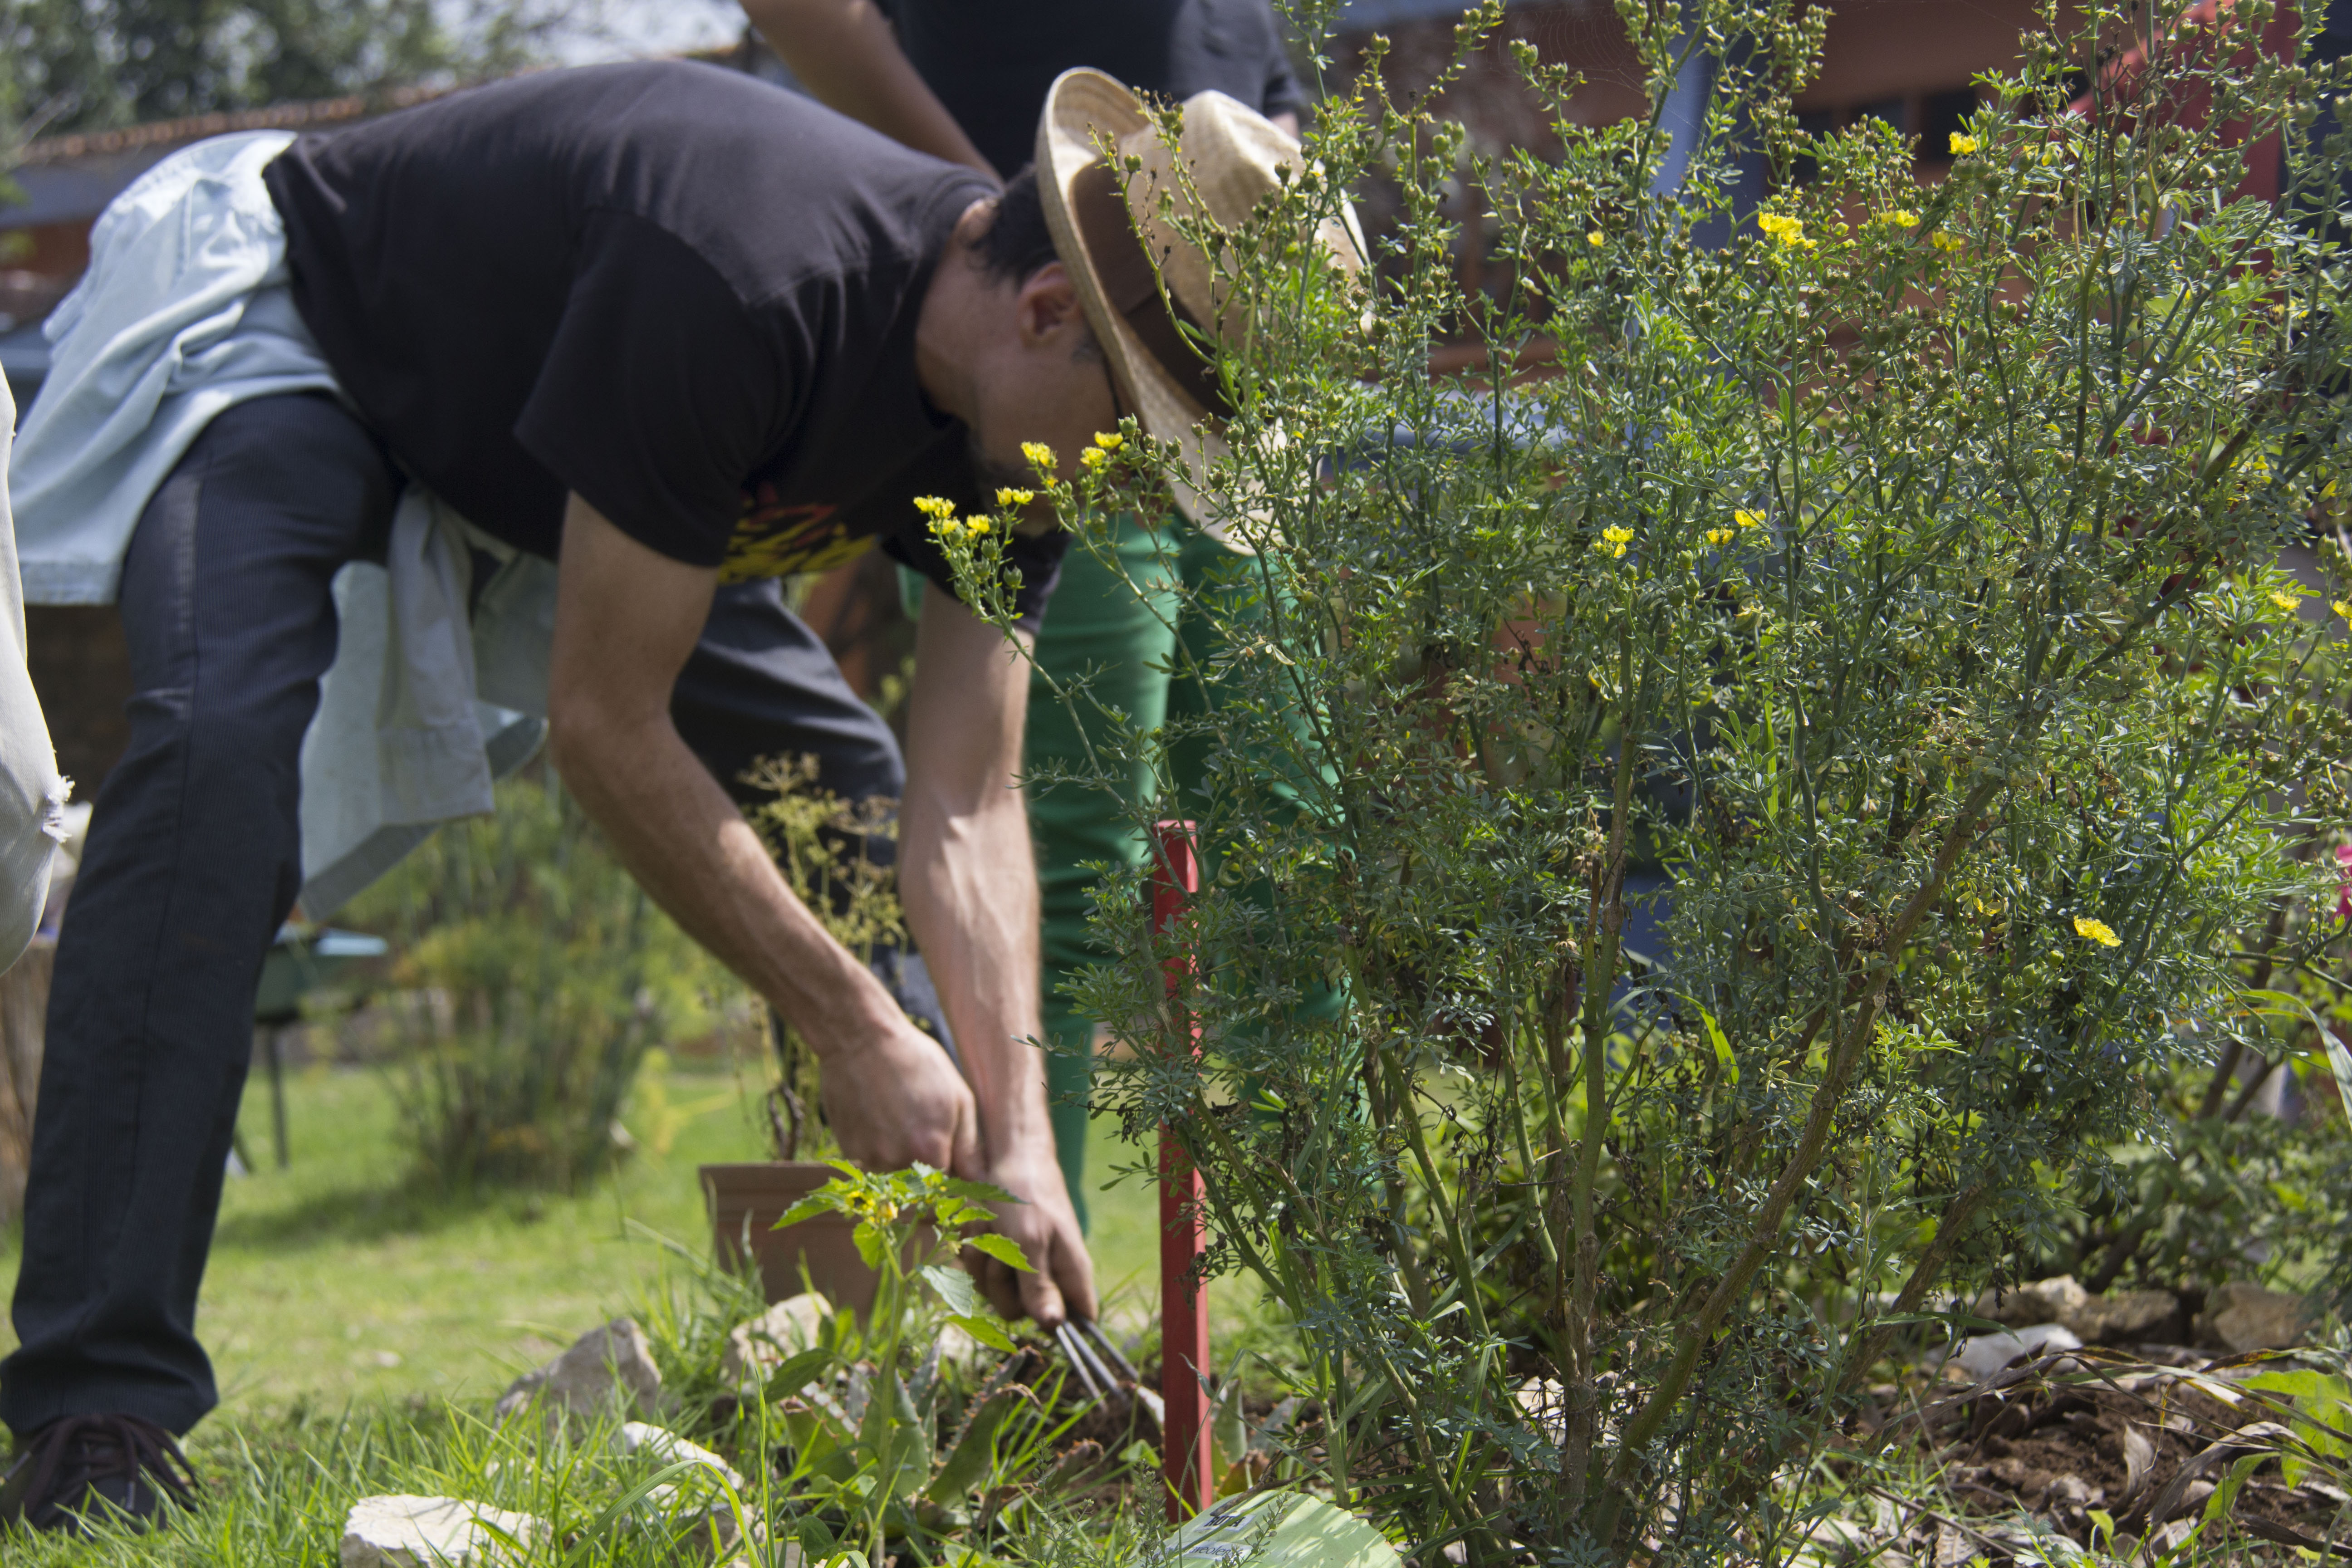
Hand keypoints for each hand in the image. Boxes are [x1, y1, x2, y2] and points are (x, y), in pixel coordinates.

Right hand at [817, 1017, 980, 1171]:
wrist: (861, 1040)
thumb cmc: (917, 1062)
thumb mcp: (958, 1097)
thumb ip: (969, 1147)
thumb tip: (978, 1181)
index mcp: (931, 1150)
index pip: (948, 1184)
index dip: (951, 1169)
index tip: (947, 1150)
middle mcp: (898, 1162)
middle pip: (921, 1183)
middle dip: (926, 1164)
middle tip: (921, 1125)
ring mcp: (870, 1157)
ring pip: (895, 1175)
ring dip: (901, 1157)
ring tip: (900, 1116)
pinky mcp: (849, 1150)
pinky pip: (872, 1163)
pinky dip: (879, 1148)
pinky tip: (881, 1117)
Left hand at [963, 1148, 1096, 1329]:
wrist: (1006, 1156)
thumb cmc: (1026, 1195)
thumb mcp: (1030, 1241)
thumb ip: (1038, 1285)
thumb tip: (1054, 1326)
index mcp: (1071, 1272)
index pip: (1081, 1319)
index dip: (1063, 1328)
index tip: (1037, 1313)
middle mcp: (1049, 1273)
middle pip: (1022, 1312)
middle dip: (1003, 1285)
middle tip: (1002, 1254)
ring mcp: (1023, 1264)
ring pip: (995, 1292)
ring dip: (984, 1262)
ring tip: (991, 1230)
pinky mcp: (999, 1255)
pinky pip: (978, 1272)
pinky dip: (973, 1250)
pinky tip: (979, 1227)